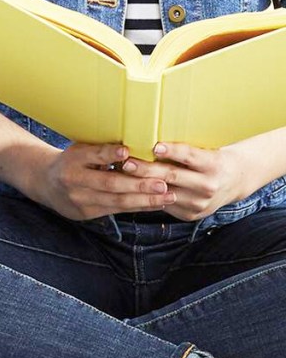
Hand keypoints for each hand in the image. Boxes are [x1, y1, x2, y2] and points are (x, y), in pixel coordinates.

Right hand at [28, 143, 175, 220]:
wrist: (45, 183)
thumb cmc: (72, 161)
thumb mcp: (80, 149)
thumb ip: (101, 150)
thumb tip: (136, 145)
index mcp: (73, 159)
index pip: (94, 156)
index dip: (110, 154)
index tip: (128, 151)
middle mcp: (73, 180)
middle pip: (109, 183)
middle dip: (139, 184)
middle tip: (163, 183)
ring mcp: (79, 199)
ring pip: (116, 201)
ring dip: (145, 200)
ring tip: (168, 196)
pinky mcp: (85, 213)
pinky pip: (116, 210)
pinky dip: (138, 207)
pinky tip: (155, 204)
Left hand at [120, 142, 248, 221]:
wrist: (235, 182)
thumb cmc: (212, 160)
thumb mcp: (205, 151)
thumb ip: (183, 151)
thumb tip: (150, 142)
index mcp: (214, 164)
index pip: (190, 156)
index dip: (172, 151)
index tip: (154, 147)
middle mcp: (208, 185)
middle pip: (172, 176)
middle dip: (147, 169)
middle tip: (127, 163)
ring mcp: (200, 203)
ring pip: (165, 193)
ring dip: (142, 186)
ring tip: (123, 177)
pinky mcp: (191, 215)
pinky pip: (165, 206)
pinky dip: (148, 198)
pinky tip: (132, 192)